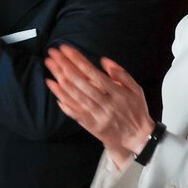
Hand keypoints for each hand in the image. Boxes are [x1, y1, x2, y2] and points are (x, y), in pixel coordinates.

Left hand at [45, 43, 152, 167]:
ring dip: (60, 81)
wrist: (138, 138)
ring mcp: (98, 116)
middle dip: (65, 66)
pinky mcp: (92, 126)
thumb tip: (104, 60)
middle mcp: (106, 103)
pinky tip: (55, 90)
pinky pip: (75, 113)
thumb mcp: (135, 89)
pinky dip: (64, 102)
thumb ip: (121, 73)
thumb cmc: (136, 110)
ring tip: (50, 67)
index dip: (78, 60)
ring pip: (76, 97)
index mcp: (117, 92)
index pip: (93, 73)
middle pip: (81, 83)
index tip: (66, 49)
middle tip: (53, 54)